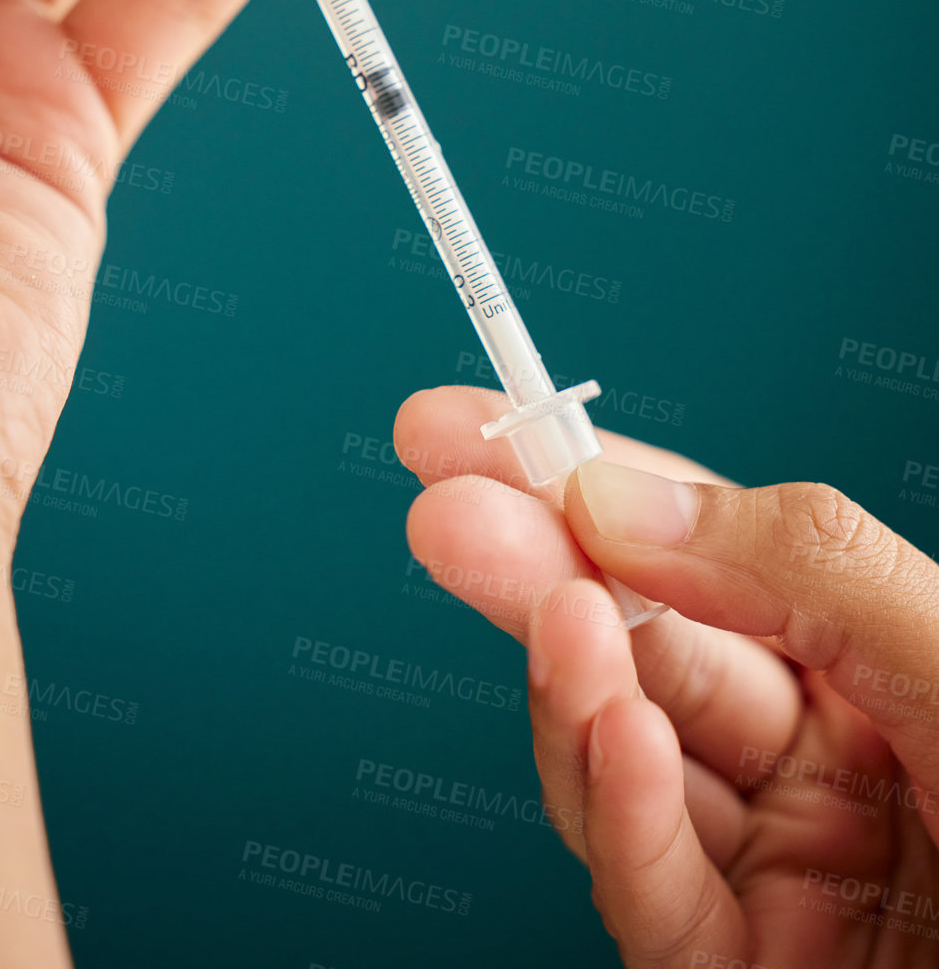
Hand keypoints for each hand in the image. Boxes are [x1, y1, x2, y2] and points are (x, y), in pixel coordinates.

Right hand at [396, 387, 938, 968]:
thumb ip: (806, 567)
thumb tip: (623, 493)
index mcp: (875, 668)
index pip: (698, 551)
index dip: (578, 481)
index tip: (466, 426)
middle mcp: (816, 763)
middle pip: (637, 643)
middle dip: (535, 567)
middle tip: (442, 509)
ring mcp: (773, 875)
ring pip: (621, 763)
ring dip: (573, 683)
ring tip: (553, 615)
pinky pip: (656, 892)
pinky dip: (621, 808)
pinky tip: (612, 730)